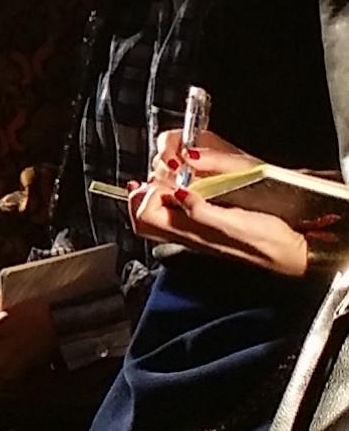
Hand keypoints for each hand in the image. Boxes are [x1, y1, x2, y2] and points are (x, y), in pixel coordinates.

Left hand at [129, 127, 311, 279]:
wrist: (289, 253)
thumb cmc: (266, 240)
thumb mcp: (234, 224)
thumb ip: (203, 211)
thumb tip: (178, 194)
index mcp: (190, 233)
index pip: (145, 218)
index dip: (142, 197)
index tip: (154, 180)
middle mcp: (188, 235)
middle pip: (145, 219)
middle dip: (140, 196)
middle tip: (149, 178)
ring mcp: (197, 232)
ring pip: (159, 216)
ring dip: (155, 194)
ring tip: (163, 177)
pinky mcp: (210, 226)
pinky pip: (178, 214)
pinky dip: (172, 197)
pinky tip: (183, 186)